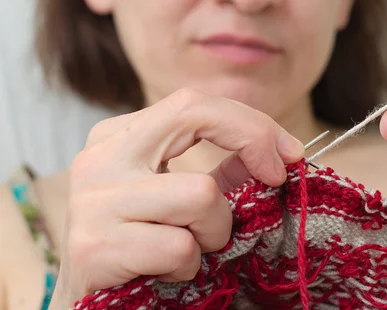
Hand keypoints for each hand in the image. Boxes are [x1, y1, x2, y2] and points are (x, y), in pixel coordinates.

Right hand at [50, 88, 304, 307]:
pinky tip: (166, 272)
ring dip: (214, 231)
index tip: (288, 153)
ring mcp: (93, 200)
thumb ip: (224, 171)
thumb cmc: (143, 245)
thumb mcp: (183, 198)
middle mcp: (100, 158)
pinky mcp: (95, 246)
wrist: (92, 306)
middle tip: (274, 178)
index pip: (193, 103)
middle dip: (250, 142)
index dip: (250, 122)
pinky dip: (189, 265)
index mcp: (118, 137)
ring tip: (190, 247)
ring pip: (201, 194)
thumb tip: (278, 152)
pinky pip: (180, 246)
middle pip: (194, 115)